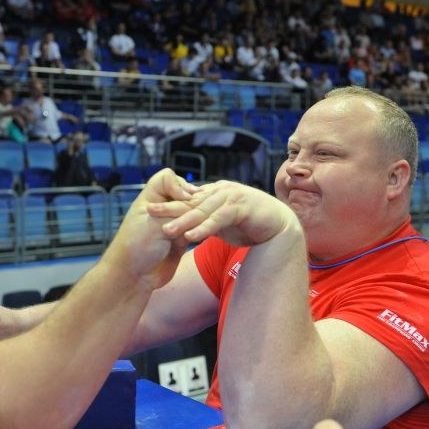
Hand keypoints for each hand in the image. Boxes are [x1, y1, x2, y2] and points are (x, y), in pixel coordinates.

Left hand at [102, 168, 196, 288]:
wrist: (135, 277)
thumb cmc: (137, 246)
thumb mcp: (154, 220)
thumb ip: (177, 209)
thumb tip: (198, 203)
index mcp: (150, 198)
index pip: (167, 177)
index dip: (177, 184)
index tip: (182, 198)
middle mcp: (162, 208)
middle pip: (183, 194)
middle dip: (190, 202)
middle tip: (194, 211)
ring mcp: (173, 223)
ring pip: (192, 211)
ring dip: (196, 216)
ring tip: (197, 226)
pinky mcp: (181, 239)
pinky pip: (196, 228)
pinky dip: (200, 229)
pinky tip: (203, 233)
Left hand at [148, 180, 298, 246]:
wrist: (279, 227)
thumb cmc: (251, 225)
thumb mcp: (223, 223)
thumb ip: (207, 221)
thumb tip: (188, 227)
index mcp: (214, 194)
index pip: (187, 200)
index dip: (168, 204)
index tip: (148, 211)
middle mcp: (221, 192)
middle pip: (191, 203)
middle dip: (170, 209)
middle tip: (150, 214)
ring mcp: (232, 197)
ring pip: (203, 210)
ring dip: (184, 221)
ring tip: (167, 230)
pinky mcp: (242, 207)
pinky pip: (219, 218)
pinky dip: (205, 228)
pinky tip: (191, 236)